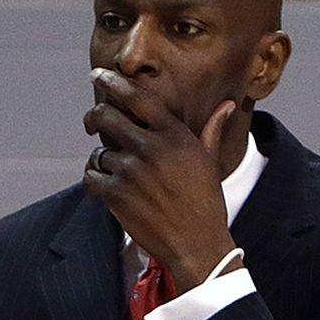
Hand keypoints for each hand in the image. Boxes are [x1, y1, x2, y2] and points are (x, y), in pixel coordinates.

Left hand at [83, 69, 240, 292]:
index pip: (136, 96)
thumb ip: (212, 129)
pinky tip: (104, 183)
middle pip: (106, 116)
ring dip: (101, 157)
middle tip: (92, 122)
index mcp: (174, 135)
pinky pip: (91, 176)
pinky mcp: (116, 195)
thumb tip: (228, 105)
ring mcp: (131, 172)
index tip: (98, 74)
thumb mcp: (211, 162)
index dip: (113, 82)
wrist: (197, 245)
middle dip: (95, 116)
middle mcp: (151, 148)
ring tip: (111, 167)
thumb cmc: (206, 203)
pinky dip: (94, 178)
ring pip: (99, 151)